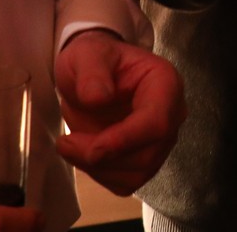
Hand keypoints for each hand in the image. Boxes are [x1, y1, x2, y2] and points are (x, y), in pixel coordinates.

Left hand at [54, 29, 185, 195]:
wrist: (93, 72)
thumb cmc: (94, 58)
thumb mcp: (87, 55)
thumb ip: (92, 73)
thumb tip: (98, 98)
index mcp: (165, 83)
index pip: (157, 122)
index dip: (125, 140)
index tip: (92, 147)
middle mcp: (171, 115)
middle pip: (148, 154)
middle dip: (104, 157)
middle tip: (65, 144)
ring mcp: (160, 141)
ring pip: (137, 174)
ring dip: (98, 169)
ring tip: (69, 145)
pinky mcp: (145, 160)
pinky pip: (126, 182)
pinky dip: (100, 175)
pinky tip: (83, 153)